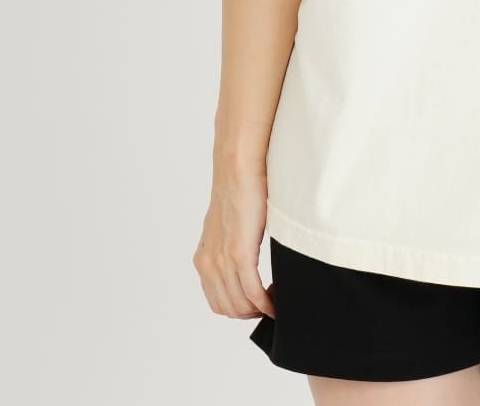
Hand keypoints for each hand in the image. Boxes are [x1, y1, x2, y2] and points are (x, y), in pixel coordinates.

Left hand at [193, 161, 274, 319]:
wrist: (238, 165)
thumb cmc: (240, 188)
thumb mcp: (230, 225)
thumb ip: (233, 246)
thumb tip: (249, 259)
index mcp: (204, 258)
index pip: (217, 301)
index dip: (239, 308)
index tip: (259, 303)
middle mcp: (208, 263)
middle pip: (227, 308)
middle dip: (250, 313)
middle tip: (270, 304)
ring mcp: (222, 260)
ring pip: (239, 304)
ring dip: (259, 309)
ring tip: (276, 301)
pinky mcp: (239, 253)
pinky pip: (252, 291)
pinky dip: (265, 302)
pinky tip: (275, 302)